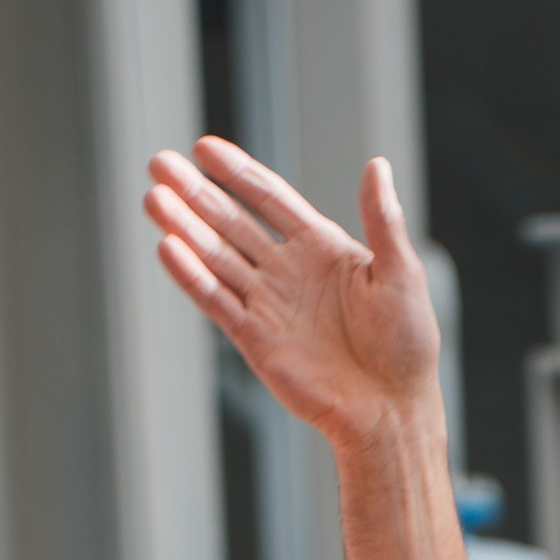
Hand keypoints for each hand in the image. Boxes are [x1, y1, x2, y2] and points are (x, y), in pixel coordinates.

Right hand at [143, 138, 438, 445]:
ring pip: (217, 258)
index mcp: (321, 248)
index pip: (270, 199)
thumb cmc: (406, 346)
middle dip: (196, 193)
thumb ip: (383, 220)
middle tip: (159, 164)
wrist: (390, 410)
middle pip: (232, 222)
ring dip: (184, 229)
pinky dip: (192, 277)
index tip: (203, 149)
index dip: (238, 173)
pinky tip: (168, 248)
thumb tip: (377, 165)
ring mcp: (268, 304)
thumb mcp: (400, 273)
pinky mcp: (255, 339)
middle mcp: (288, 271)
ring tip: (153, 199)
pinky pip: (217, 302)